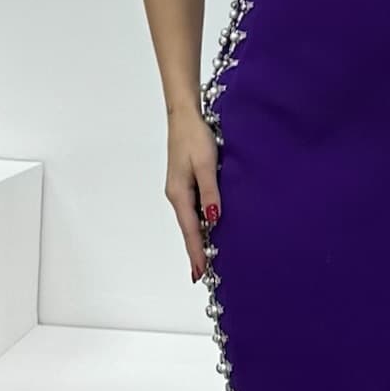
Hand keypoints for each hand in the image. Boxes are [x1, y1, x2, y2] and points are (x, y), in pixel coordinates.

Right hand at [166, 103, 219, 283]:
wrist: (184, 116)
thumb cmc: (195, 137)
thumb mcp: (206, 165)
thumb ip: (210, 193)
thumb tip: (213, 219)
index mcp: (179, 194)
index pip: (190, 231)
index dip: (196, 253)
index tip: (200, 273)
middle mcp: (177, 195)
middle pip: (188, 229)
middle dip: (195, 251)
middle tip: (202, 274)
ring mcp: (180, 189)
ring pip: (190, 220)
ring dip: (197, 239)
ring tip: (205, 258)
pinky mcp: (185, 182)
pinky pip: (193, 209)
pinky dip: (199, 223)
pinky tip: (206, 228)